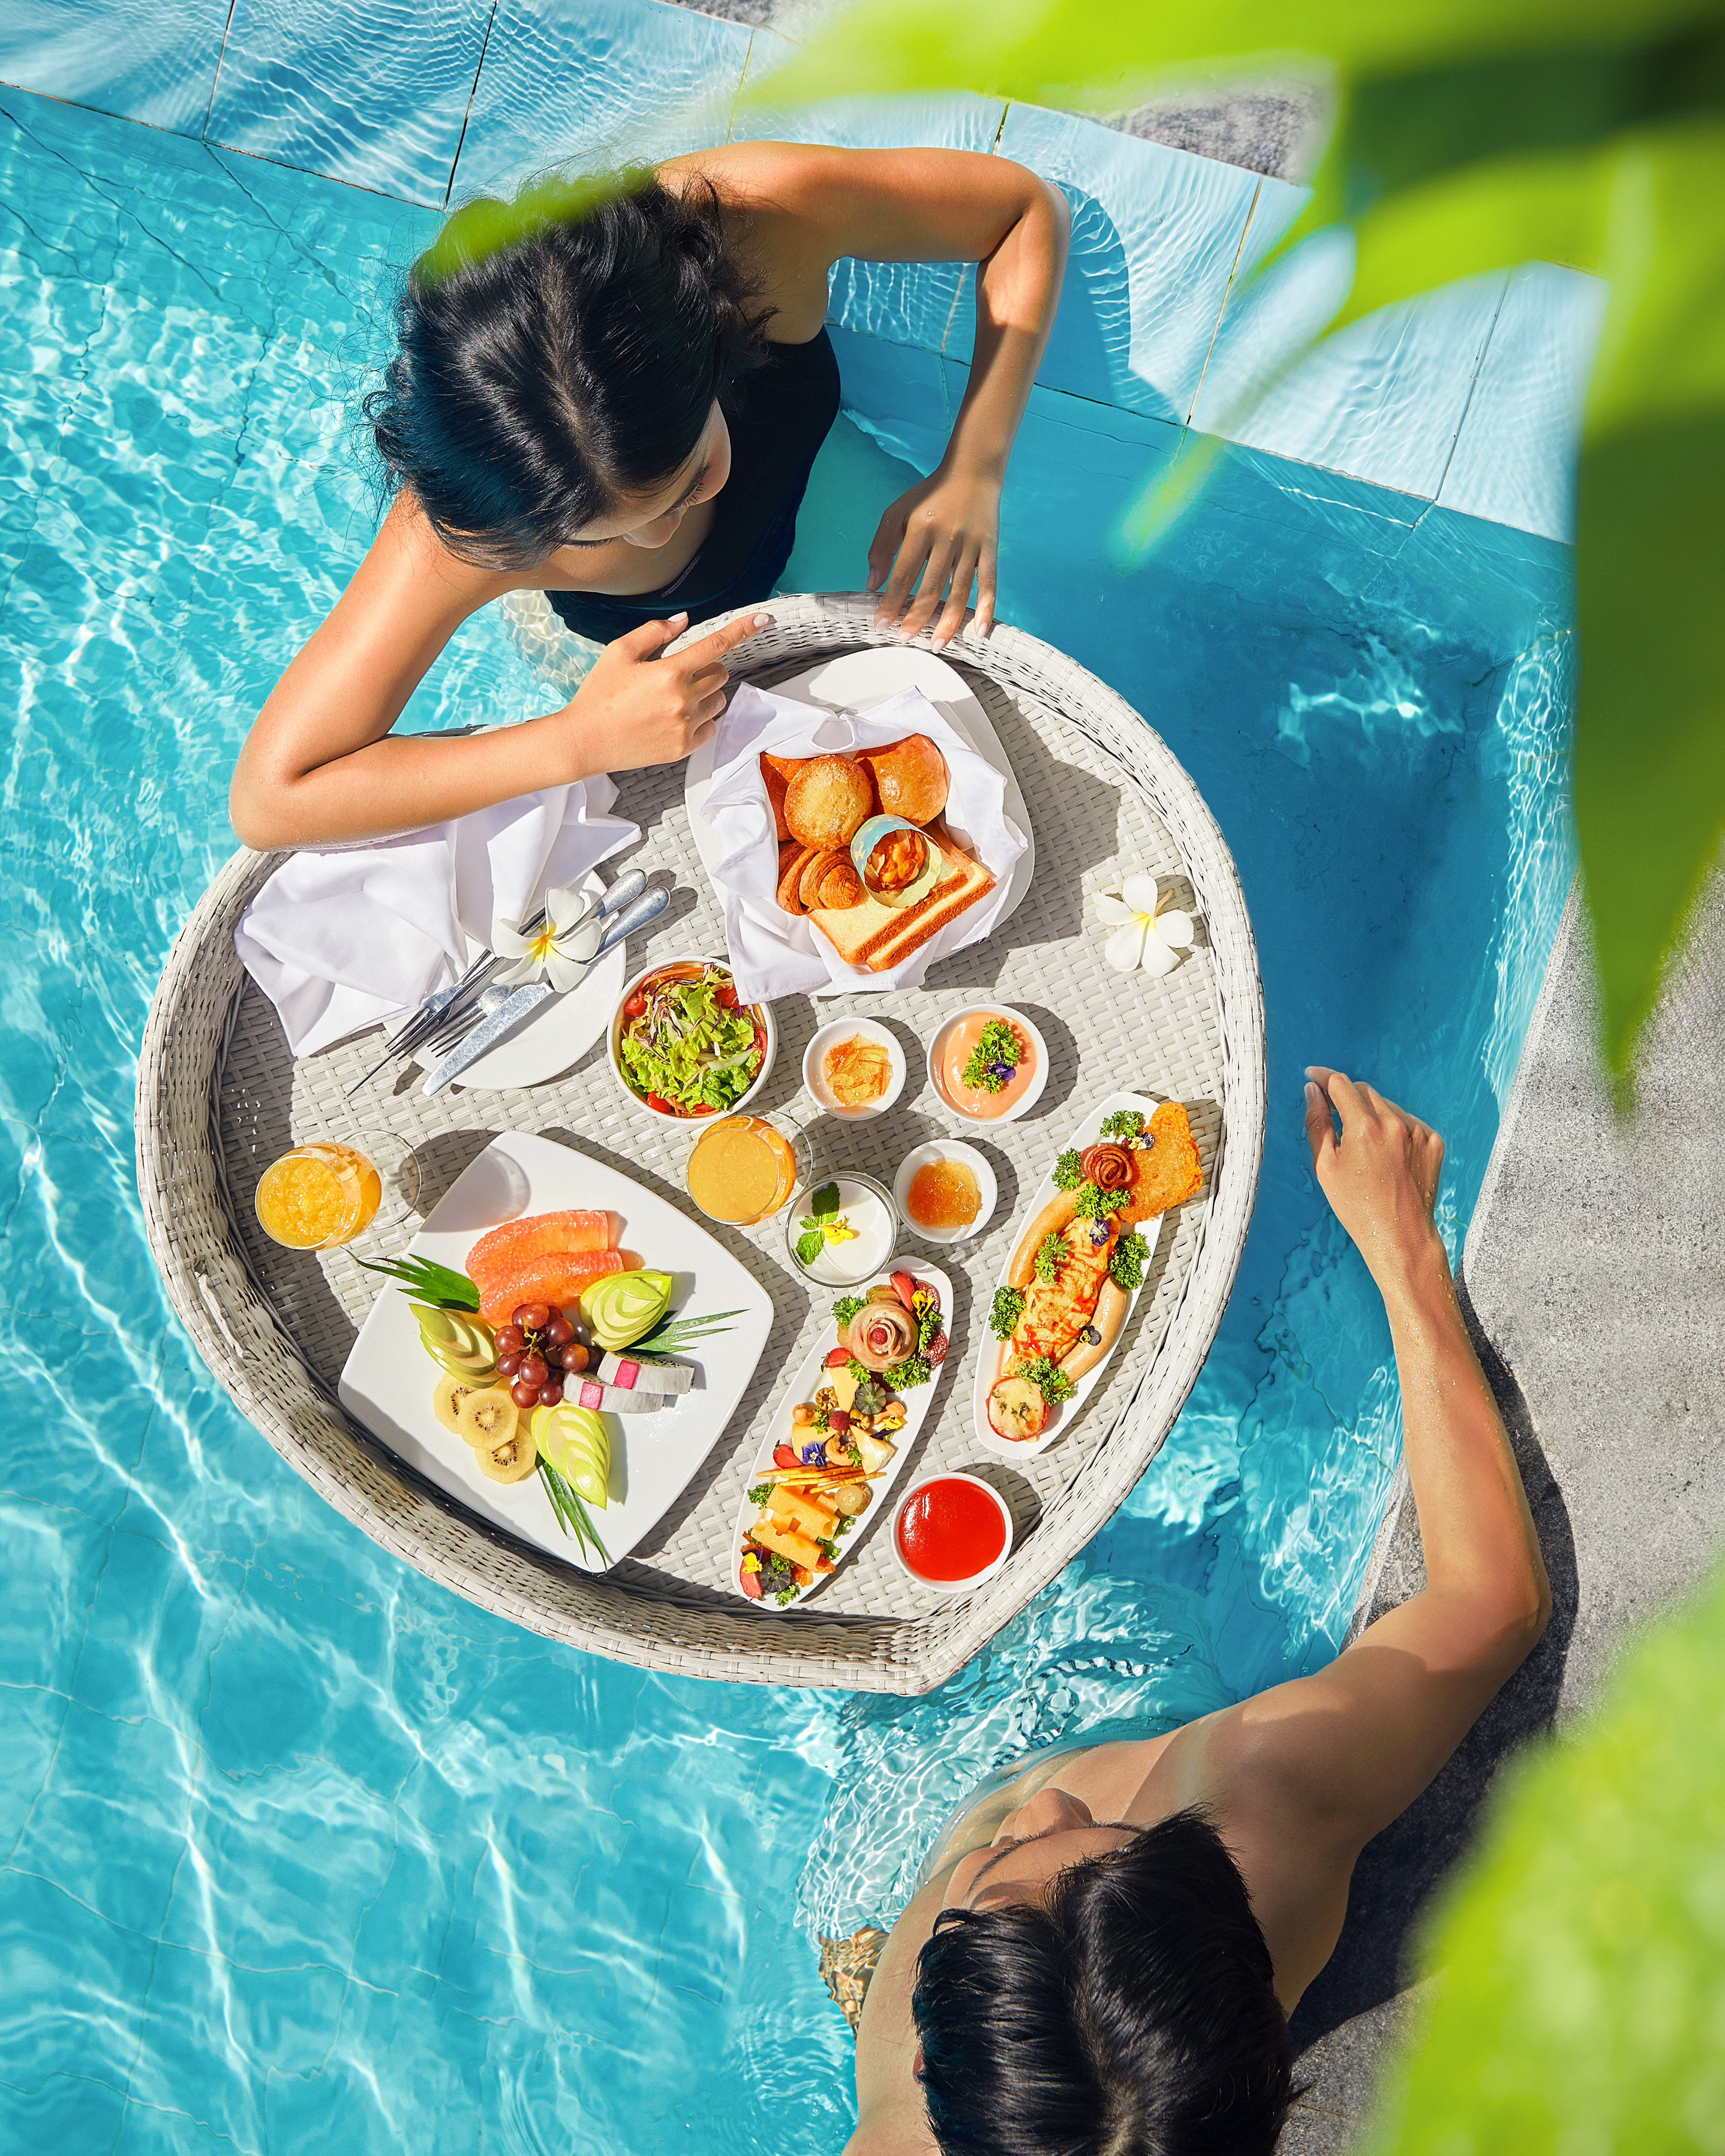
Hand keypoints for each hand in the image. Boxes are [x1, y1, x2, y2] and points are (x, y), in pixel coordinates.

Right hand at [557, 611, 769, 775]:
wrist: (585, 740)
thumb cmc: (599, 694)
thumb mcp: (619, 652)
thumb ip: (654, 632)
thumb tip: (684, 621)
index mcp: (669, 672)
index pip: (716, 645)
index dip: (742, 630)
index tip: (763, 620)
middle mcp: (683, 699)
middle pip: (720, 675)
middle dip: (706, 669)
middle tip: (678, 675)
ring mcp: (686, 726)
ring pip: (718, 701)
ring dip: (705, 695)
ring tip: (673, 699)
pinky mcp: (684, 747)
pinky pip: (711, 727)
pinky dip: (700, 720)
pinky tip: (674, 718)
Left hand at [867, 463, 1000, 648]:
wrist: (972, 471)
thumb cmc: (930, 495)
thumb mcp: (898, 512)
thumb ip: (882, 546)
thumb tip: (873, 583)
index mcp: (921, 528)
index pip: (904, 573)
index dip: (892, 601)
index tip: (882, 624)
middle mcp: (947, 538)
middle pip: (931, 587)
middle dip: (916, 617)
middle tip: (905, 639)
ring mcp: (971, 545)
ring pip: (959, 591)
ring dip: (948, 621)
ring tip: (936, 645)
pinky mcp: (990, 549)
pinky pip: (989, 583)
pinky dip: (986, 608)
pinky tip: (979, 632)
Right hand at [1304, 1068, 1446, 1298]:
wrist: (1400, 1234)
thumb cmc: (1356, 1206)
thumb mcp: (1325, 1166)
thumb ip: (1316, 1123)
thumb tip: (1312, 1090)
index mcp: (1363, 1128)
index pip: (1340, 1084)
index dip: (1323, 1076)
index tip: (1312, 1075)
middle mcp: (1394, 1123)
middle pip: (1364, 1090)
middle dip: (1345, 1095)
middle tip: (1333, 1112)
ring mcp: (1418, 1131)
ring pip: (1386, 1105)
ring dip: (1370, 1113)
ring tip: (1363, 1146)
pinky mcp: (1434, 1141)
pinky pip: (1407, 1121)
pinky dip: (1393, 1128)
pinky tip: (1386, 1154)